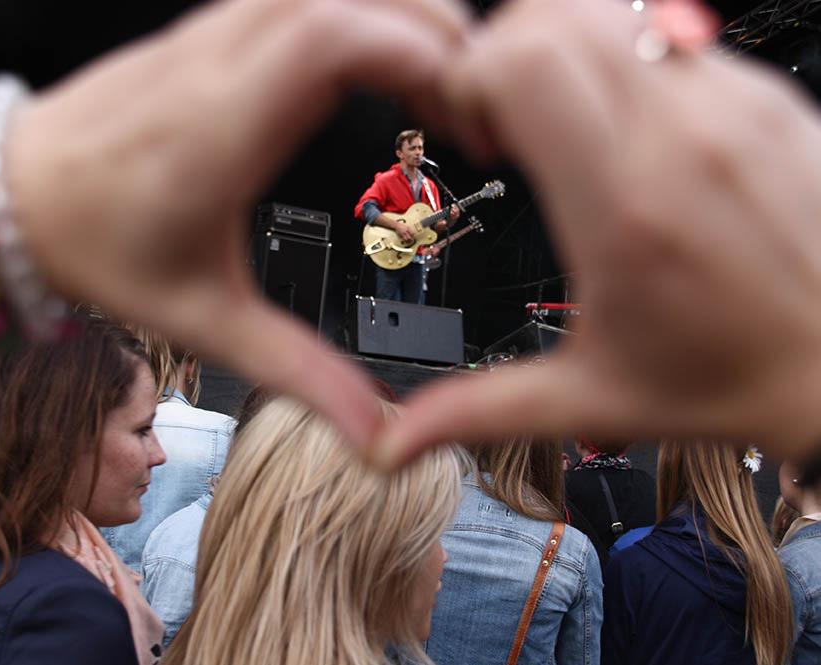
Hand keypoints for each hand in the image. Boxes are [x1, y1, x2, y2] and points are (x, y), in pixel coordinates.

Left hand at [7, 0, 468, 449]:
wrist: (14, 196)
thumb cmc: (99, 254)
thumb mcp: (209, 324)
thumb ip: (301, 375)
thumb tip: (376, 433)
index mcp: (218, 134)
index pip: (332, 42)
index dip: (420, 58)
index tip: (462, 120)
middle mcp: (214, 66)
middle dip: (435, 34)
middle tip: (473, 106)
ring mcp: (206, 36)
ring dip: (398, 16)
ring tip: (440, 83)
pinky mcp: (203, 30)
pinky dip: (356, 13)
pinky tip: (378, 61)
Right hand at [374, 0, 820, 467]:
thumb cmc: (733, 380)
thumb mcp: (592, 398)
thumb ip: (479, 412)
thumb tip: (398, 442)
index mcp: (625, 207)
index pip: (523, 64)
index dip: (473, 79)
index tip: (475, 133)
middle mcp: (683, 137)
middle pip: (557, 15)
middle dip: (506, 54)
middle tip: (508, 122)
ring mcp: (732, 106)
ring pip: (614, 8)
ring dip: (563, 47)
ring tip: (563, 117)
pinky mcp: (765, 98)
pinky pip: (669, 33)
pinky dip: (624, 61)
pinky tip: (624, 127)